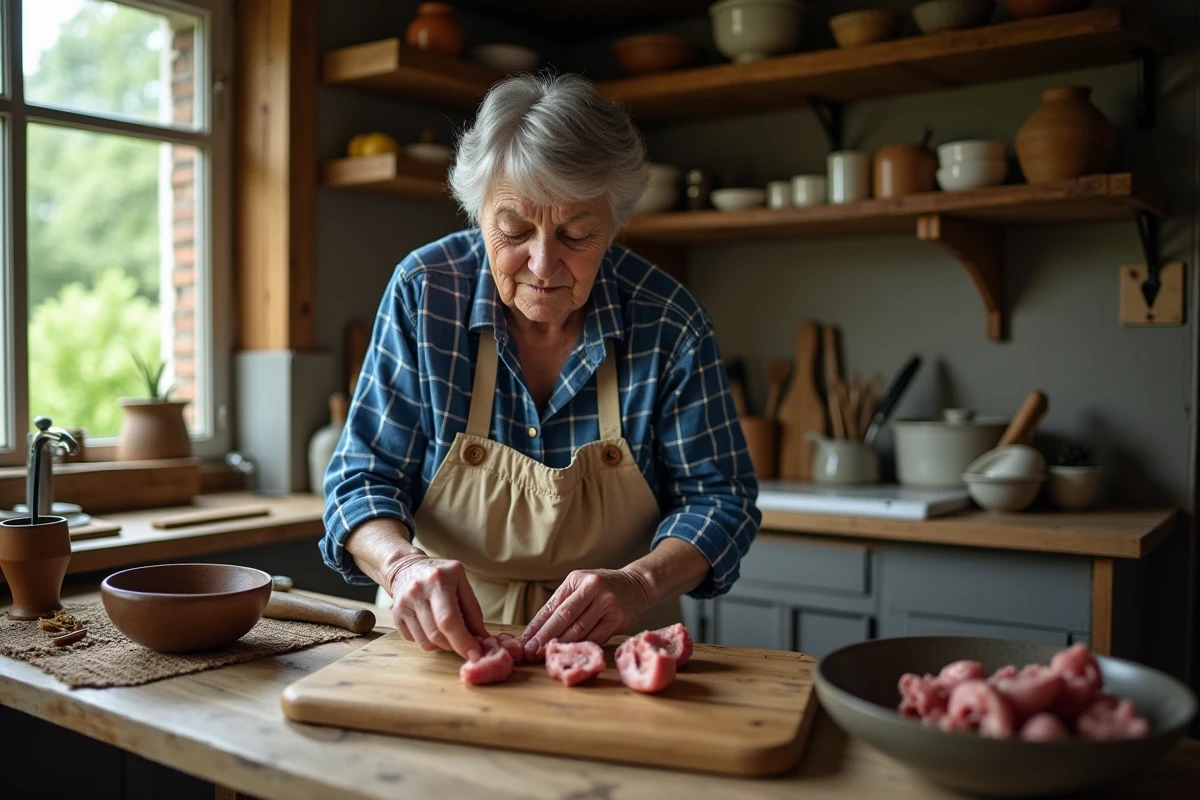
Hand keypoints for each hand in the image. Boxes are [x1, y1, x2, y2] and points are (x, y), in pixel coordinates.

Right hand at [386, 553, 487, 660]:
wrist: (406, 567)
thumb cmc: (440, 576)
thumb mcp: (461, 582)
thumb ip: (473, 610)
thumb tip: (483, 639)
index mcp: (439, 580)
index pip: (449, 619)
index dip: (463, 641)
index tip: (475, 655)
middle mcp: (418, 591)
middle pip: (436, 634)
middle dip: (455, 646)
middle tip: (465, 646)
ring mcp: (404, 604)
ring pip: (426, 642)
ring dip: (442, 645)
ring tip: (448, 631)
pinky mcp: (396, 615)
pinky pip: (415, 641)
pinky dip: (428, 641)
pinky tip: (431, 626)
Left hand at [520, 568, 653, 657]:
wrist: (636, 585)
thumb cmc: (601, 588)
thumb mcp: (579, 586)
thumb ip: (560, 605)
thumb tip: (534, 632)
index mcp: (577, 579)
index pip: (553, 606)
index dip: (537, 626)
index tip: (524, 642)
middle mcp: (593, 588)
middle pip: (565, 617)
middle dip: (545, 637)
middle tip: (531, 652)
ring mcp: (608, 604)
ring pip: (580, 630)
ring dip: (561, 645)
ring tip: (546, 656)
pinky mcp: (619, 620)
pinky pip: (596, 638)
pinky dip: (581, 647)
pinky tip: (570, 654)